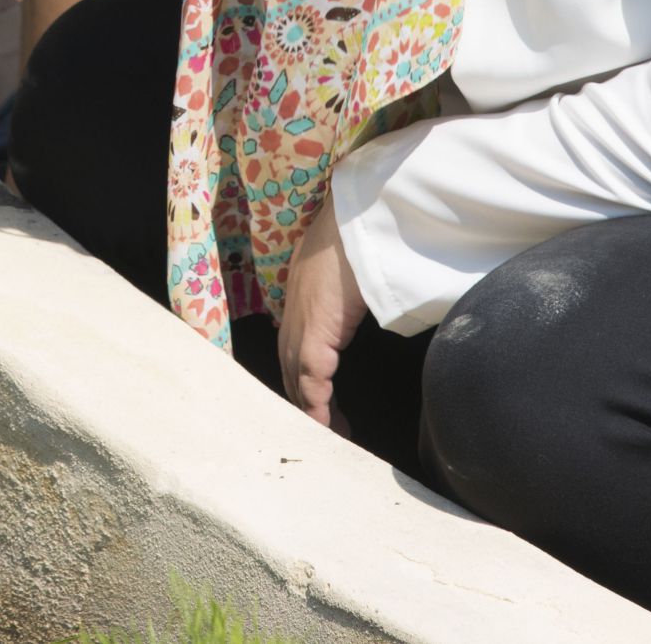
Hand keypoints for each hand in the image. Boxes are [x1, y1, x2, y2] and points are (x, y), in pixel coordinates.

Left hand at [277, 202, 368, 430]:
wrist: (356, 216)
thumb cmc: (359, 236)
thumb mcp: (346, 272)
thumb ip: (345, 295)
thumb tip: (357, 307)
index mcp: (300, 300)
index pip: (294, 350)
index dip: (304, 381)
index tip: (320, 405)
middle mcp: (293, 312)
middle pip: (290, 368)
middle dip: (306, 402)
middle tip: (327, 429)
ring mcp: (301, 319)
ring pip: (298, 376)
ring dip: (312, 409)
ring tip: (330, 434)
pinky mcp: (316, 326)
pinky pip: (312, 372)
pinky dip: (316, 400)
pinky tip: (325, 421)